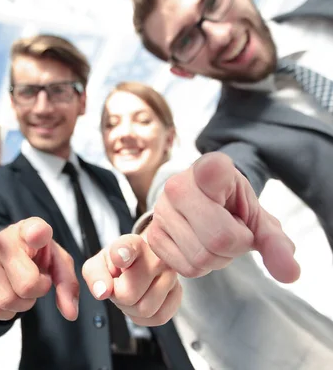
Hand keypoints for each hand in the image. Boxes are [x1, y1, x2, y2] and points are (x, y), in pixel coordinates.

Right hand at [0, 217, 78, 320]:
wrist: (5, 254)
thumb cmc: (34, 255)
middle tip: (37, 281)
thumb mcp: (57, 262)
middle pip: (27, 285)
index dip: (37, 234)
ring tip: (22, 288)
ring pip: (7, 301)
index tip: (37, 235)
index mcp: (29, 230)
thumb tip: (70, 314)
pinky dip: (5, 312)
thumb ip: (67, 284)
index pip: (34, 230)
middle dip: (38, 291)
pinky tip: (9, 295)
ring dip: (22, 304)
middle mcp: (2, 241)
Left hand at [82, 234, 180, 325]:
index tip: (119, 257)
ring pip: (145, 309)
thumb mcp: (99, 264)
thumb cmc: (119, 263)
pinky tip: (142, 301)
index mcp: (132, 244)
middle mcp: (155, 256)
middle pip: (129, 294)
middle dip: (118, 298)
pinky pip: (159, 317)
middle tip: (119, 287)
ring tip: (131, 293)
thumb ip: (95, 275)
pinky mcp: (178, 292)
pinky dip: (145, 317)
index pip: (127, 248)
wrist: (140, 262)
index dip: (121, 254)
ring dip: (131, 309)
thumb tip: (102, 292)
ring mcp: (170, 274)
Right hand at [147, 152, 299, 282]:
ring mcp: (161, 210)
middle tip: (233, 233)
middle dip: (236, 247)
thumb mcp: (258, 219)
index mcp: (210, 169)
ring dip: (218, 259)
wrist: (200, 208)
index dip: (220, 180)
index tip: (220, 178)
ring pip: (201, 257)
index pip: (213, 172)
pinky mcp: (152, 235)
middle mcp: (177, 185)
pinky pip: (186, 269)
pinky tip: (199, 247)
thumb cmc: (231, 209)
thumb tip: (291, 274)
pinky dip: (200, 268)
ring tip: (214, 240)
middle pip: (220, 238)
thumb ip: (276, 244)